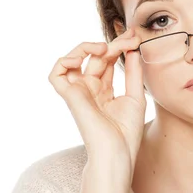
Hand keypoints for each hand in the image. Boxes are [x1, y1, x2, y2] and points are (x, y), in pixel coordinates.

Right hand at [48, 28, 144, 182]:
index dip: (120, 46)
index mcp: (103, 90)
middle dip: (113, 43)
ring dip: (87, 47)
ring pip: (73, 59)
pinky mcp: (70, 96)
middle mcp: (89, 89)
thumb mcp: (135, 96)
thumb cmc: (126, 133)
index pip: (107, 60)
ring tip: (105, 48)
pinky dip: (65, 60)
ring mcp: (78, 92)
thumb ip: (133, 72)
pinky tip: (84, 57)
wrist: (117, 153)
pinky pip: (56, 73)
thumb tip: (133, 49)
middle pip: (96, 56)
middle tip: (130, 38)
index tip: (135, 39)